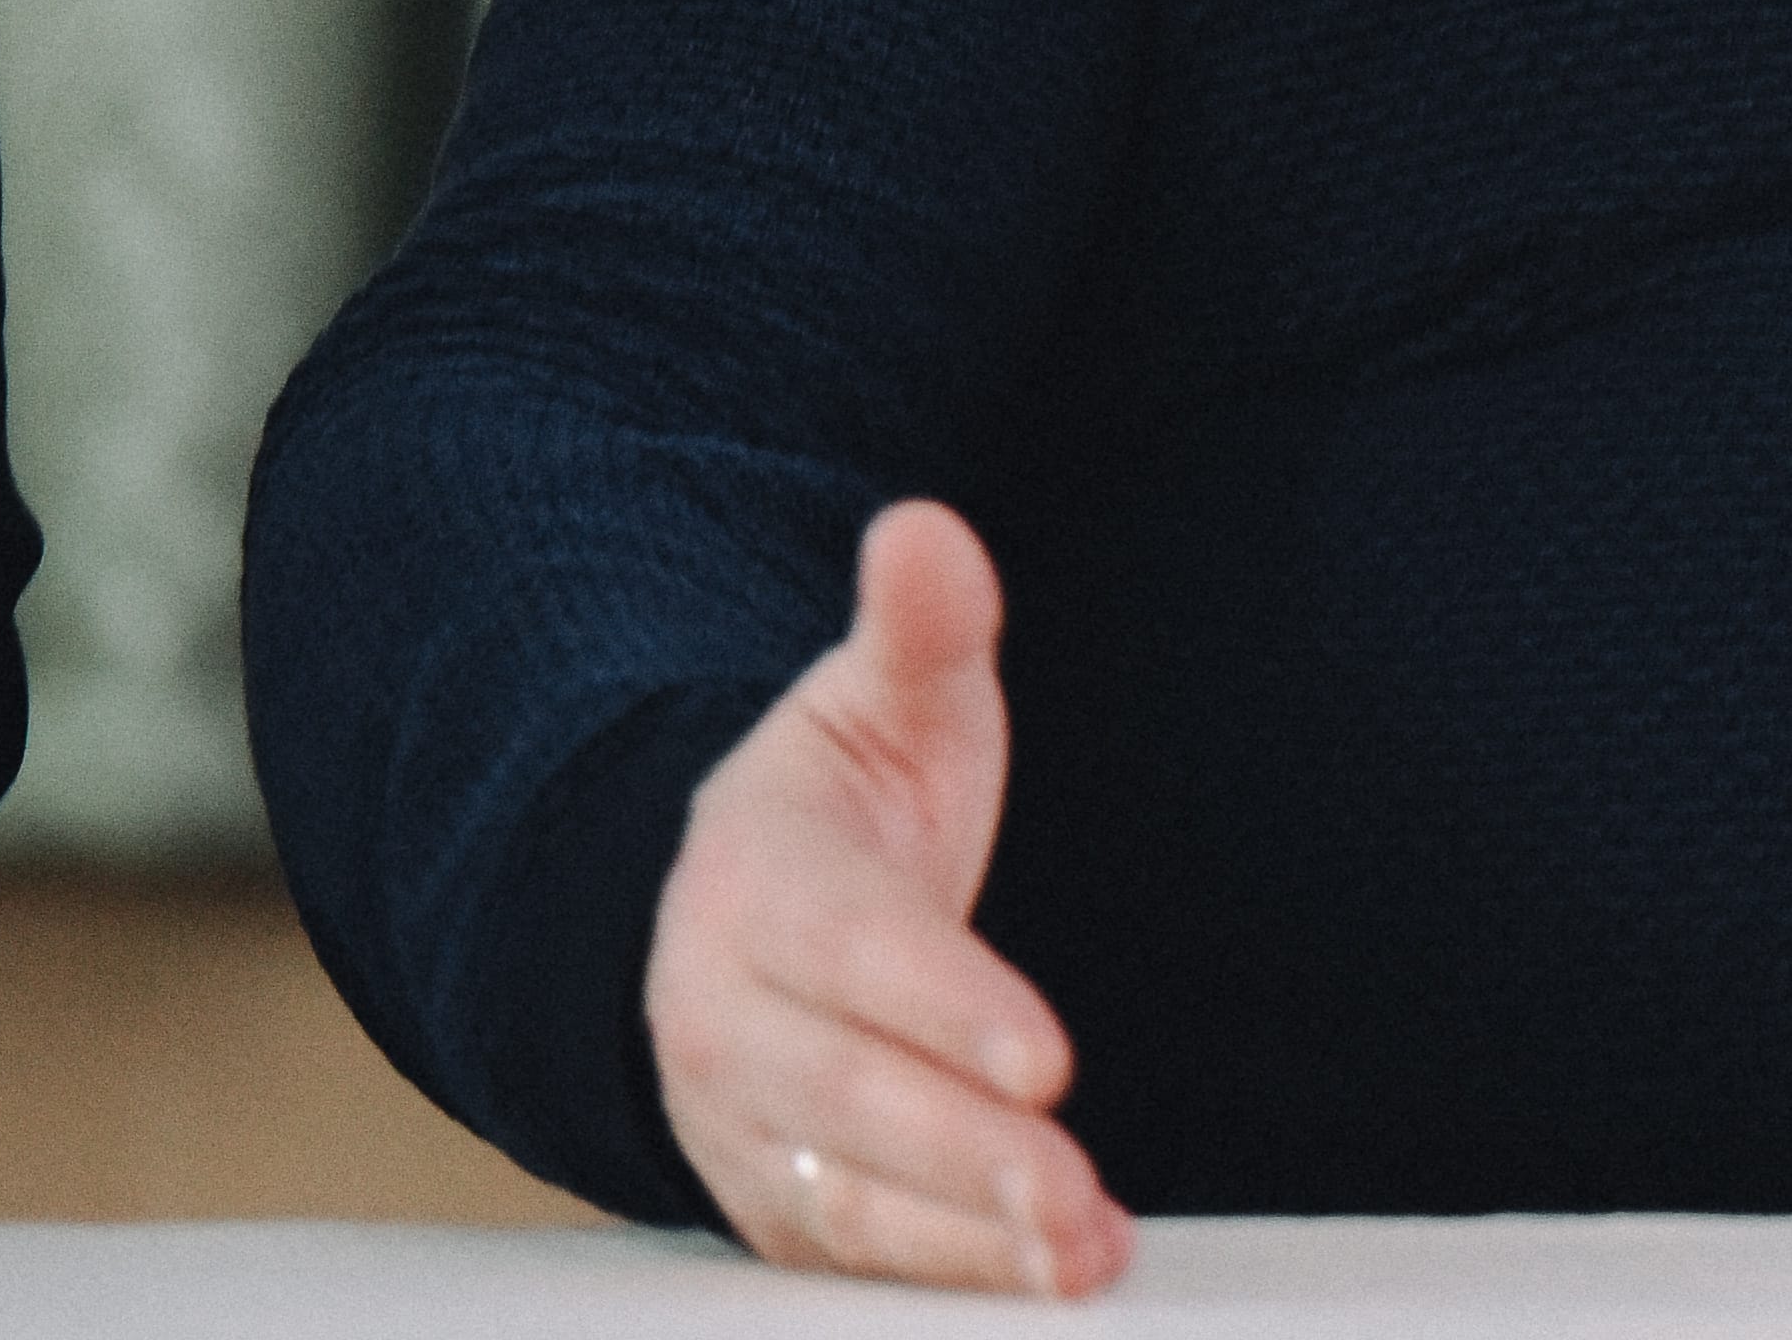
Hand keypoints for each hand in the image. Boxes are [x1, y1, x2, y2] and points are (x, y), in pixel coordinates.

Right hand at [646, 499, 1136, 1294]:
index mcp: (757, 888)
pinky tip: (1037, 1281)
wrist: (717, 910)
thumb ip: (917, 626)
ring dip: (960, 1240)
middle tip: (1071, 1196)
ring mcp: (743, 1124)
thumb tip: (926, 527)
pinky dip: (939, 1277)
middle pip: (848, 1102)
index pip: (858, 957)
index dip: (948, 1010)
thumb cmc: (831, 800)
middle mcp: (730, 1021)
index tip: (1047, 1058)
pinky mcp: (775, 1199)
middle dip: (964, 1157)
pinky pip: (848, 1254)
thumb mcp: (874, 698)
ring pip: (846, 1198)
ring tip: (1075, 1258)